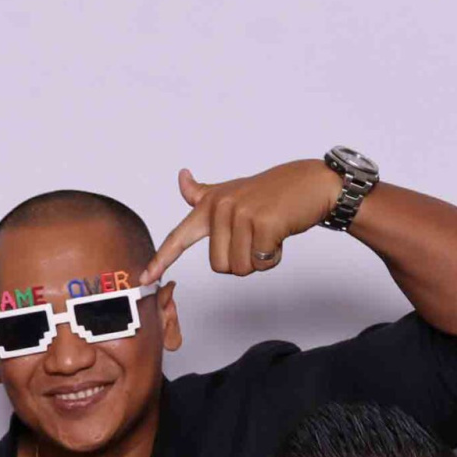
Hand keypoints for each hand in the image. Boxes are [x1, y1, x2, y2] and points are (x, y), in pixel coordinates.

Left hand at [138, 160, 343, 282]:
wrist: (311, 183)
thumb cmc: (273, 193)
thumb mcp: (233, 190)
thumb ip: (204, 194)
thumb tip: (182, 178)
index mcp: (209, 205)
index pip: (179, 236)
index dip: (161, 260)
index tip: (144, 278)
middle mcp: (220, 208)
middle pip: (219, 266)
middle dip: (242, 262)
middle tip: (256, 239)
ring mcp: (240, 213)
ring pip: (240, 267)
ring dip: (259, 260)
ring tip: (269, 234)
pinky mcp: (262, 222)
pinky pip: (261, 262)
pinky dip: (274, 257)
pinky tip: (280, 235)